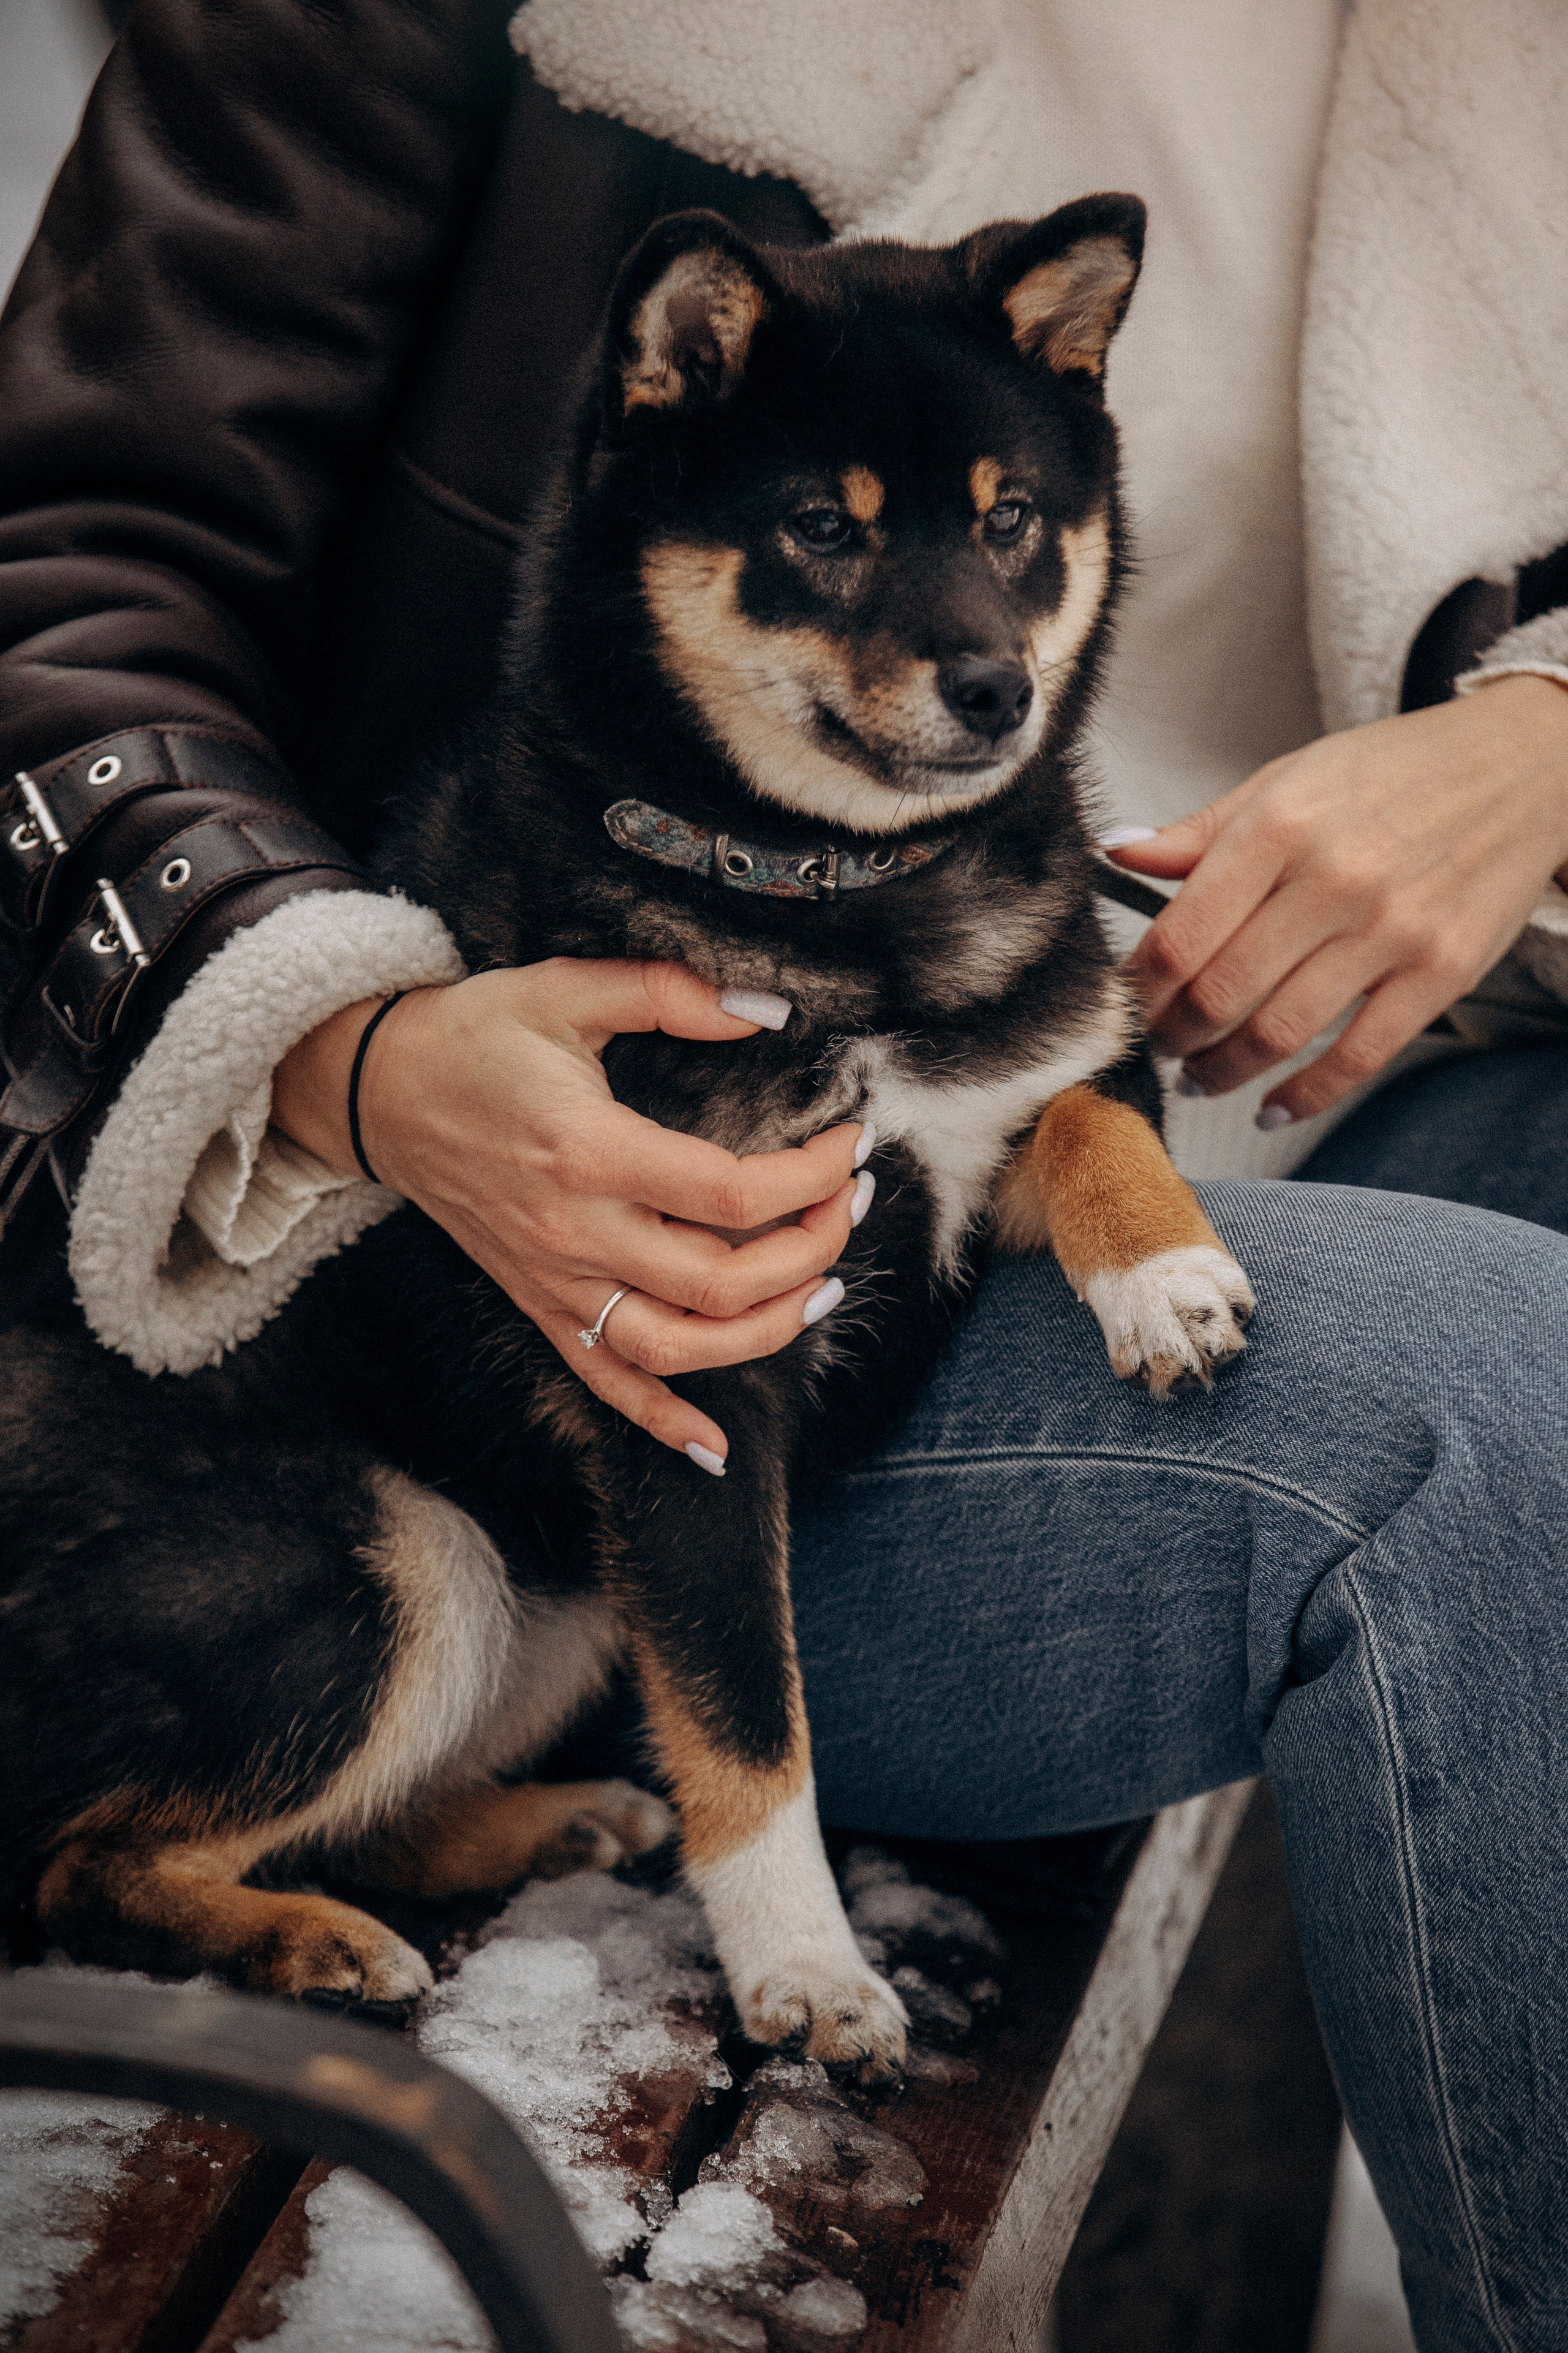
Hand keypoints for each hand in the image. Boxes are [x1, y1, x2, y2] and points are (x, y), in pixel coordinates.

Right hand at [272, 960, 871, 1467]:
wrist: (375, 1090)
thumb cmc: (475, 1035)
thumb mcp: (567, 986)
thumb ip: (672, 994)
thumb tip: (770, 1010)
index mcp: (589, 1151)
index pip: (731, 1195)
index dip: (810, 1178)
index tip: (851, 1146)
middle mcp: (574, 1231)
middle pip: (720, 1281)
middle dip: (809, 1250)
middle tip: (851, 1205)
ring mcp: (554, 1280)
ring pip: (675, 1347)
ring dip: (763, 1334)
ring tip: (820, 1292)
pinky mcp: (537, 1304)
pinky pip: (602, 1381)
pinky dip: (660, 1421)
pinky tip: (714, 1446)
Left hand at [1108, 675, 1567, 1126]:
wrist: (1522, 766)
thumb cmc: (1394, 772)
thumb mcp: (1287, 778)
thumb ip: (1200, 830)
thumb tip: (1115, 851)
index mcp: (1280, 826)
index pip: (1179, 934)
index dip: (1137, 989)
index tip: (1122, 1007)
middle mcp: (1333, 879)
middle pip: (1220, 992)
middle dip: (1172, 1036)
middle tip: (1158, 1047)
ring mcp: (1391, 930)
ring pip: (1279, 1032)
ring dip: (1223, 1071)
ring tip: (1200, 1077)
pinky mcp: (1440, 973)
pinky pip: (1359, 1056)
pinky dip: (1306, 1095)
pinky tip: (1273, 1107)